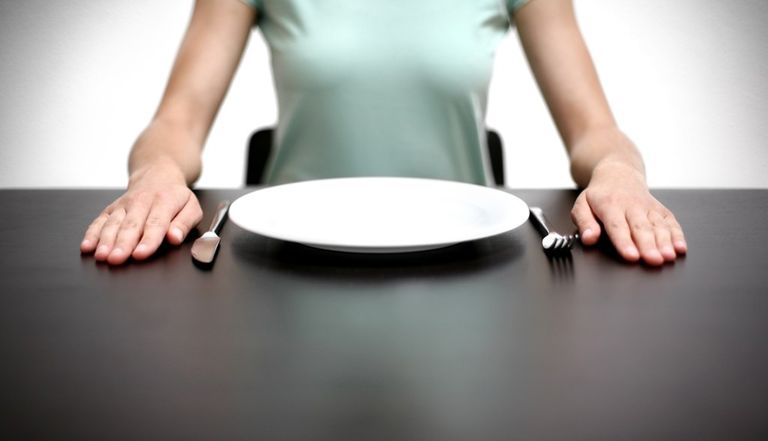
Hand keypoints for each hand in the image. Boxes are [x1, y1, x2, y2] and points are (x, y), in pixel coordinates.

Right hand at [80, 165, 202, 264]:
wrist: (157, 174)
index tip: (140, 254)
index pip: (156, 223)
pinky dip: (92, 233)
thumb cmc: (175, 196)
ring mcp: (124, 204)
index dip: (148, 240)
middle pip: (131, 225)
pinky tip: (87, 247)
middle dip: (123, 243)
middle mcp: (141, 201)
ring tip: (102, 256)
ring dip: (105, 240)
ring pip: (113, 223)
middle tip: (117, 259)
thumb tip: (175, 238)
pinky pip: (100, 220)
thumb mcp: (191, 207)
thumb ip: (185, 223)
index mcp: (164, 201)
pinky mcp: (111, 208)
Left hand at [570, 163, 686, 265]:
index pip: (617, 226)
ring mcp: (648, 207)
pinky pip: (670, 221)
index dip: (624, 242)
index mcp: (609, 205)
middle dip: (648, 245)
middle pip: (641, 228)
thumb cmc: (599, 195)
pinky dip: (677, 235)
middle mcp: (631, 205)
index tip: (631, 256)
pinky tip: (680, 248)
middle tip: (653, 260)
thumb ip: (584, 223)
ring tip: (668, 257)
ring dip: (665, 242)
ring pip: (658, 225)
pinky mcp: (660, 209)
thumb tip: (588, 239)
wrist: (618, 174)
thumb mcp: (582, 205)